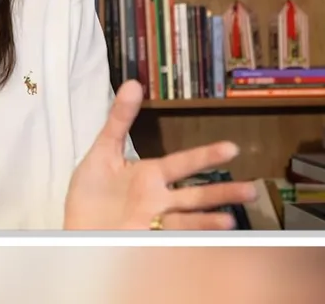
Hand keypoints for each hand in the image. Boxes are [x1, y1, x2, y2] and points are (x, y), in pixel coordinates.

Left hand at [64, 80, 256, 229]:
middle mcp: (158, 199)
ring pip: (188, 220)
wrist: (73, 227)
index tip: (232, 149)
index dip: (207, 156)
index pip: (184, 163)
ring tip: (231, 221)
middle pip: (195, 195)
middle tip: (250, 191)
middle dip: (222, 193)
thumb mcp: (103, 151)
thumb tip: (132, 84)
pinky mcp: (144, 240)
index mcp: (151, 176)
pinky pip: (169, 239)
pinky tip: (202, 240)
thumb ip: (119, 120)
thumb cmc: (91, 192)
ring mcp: (154, 222)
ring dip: (209, 221)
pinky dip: (187, 239)